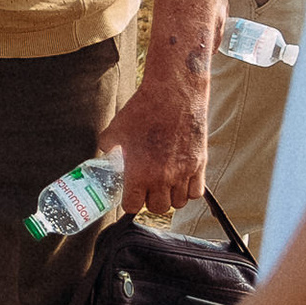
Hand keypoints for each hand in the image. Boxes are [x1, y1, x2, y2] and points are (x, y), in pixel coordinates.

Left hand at [101, 67, 208, 218]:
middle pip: (157, 208)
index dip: (129, 203)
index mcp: (139, 172)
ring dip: (170, 197)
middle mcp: (162, 178)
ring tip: (164, 185)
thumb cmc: (143, 111)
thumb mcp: (116, 128)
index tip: (129, 196)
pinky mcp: (199, 165)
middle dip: (149, 201)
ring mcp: (183, 173)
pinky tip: (181, 180)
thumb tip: (106, 151)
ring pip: (178, 204)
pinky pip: (196, 192)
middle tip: (146, 190)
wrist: (173, 96)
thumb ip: (108, 145)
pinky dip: (188, 191)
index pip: (133, 206)